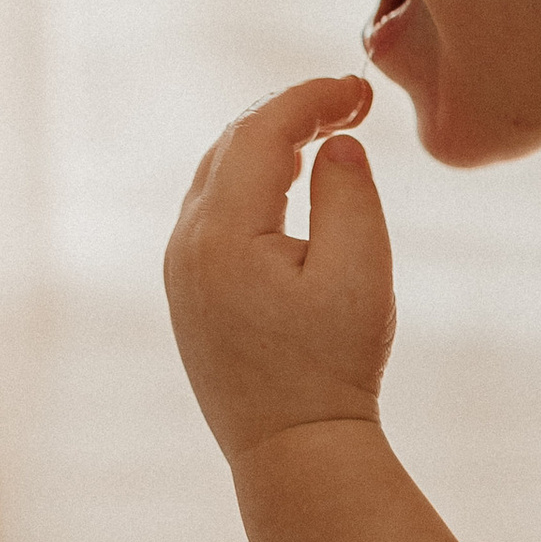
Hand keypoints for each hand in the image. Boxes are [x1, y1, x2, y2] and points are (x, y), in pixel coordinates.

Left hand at [163, 73, 394, 464]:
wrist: (293, 450)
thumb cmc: (332, 367)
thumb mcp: (361, 272)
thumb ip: (349, 194)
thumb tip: (336, 143)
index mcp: (223, 233)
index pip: (261, 132)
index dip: (312, 97)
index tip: (361, 91)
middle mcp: (187, 244)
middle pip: (231, 145)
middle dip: (289, 113)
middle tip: (349, 104)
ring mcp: (180, 270)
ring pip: (216, 177)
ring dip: (267, 145)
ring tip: (324, 133)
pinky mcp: (187, 293)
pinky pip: (212, 213)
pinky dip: (251, 182)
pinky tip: (289, 184)